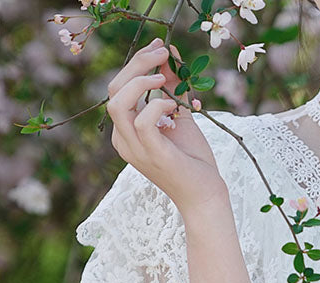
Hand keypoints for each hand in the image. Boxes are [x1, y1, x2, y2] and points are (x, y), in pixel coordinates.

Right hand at [106, 39, 227, 212]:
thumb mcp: (180, 116)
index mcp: (125, 131)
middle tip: (162, 53)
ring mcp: (135, 149)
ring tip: (163, 75)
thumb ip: (173, 87)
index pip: (118, 88)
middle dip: (137, 64)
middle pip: (114, 90)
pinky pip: (142, 122)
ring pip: (118, 104)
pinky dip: (156, 106)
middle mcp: (124, 140)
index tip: (160, 48)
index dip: (136, 63)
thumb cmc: (192, 160)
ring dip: (140, 81)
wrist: (205, 196)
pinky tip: (173, 106)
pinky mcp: (152, 155)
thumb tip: (170, 53)